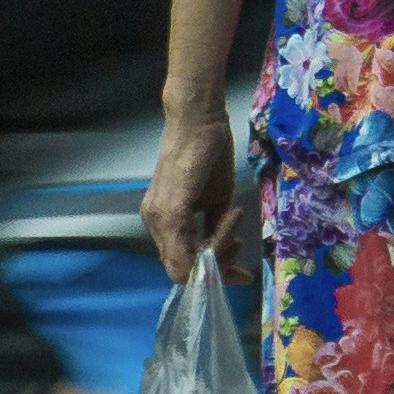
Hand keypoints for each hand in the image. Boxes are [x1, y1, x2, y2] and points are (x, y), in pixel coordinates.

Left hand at [144, 123, 240, 276]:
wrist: (200, 120)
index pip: (180, 265)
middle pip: (182, 271)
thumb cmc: (208, 153)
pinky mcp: (170, 210)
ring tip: (236, 218)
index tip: (239, 269)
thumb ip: (213, 228)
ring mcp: (158, 217)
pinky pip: (187, 248)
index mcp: (162, 221)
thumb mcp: (216, 200)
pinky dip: (216, 242)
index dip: (210, 274)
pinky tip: (232, 217)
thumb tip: (220, 256)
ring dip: (219, 250)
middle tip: (240, 243)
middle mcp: (154, 222)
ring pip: (185, 264)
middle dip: (218, 266)